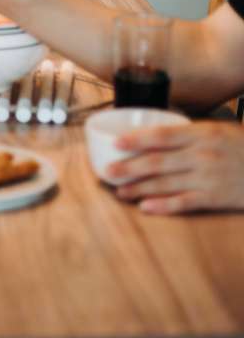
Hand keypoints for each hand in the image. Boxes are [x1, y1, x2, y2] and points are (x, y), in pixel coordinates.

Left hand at [109, 121, 243, 213]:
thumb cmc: (243, 146)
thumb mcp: (219, 130)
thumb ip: (191, 134)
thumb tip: (156, 138)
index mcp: (202, 133)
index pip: (162, 135)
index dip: (136, 140)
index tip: (116, 143)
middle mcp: (202, 155)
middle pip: (157, 161)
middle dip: (129, 167)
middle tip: (107, 172)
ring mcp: (208, 178)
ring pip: (166, 183)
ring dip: (140, 188)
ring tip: (120, 191)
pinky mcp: (216, 198)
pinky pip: (185, 202)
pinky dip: (163, 205)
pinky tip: (146, 207)